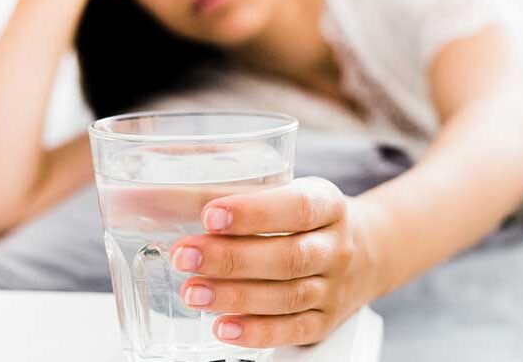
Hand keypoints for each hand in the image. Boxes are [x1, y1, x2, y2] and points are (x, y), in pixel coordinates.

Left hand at [170, 177, 383, 347]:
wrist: (369, 251)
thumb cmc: (310, 218)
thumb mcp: (288, 191)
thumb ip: (232, 194)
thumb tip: (152, 196)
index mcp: (329, 204)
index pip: (297, 207)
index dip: (255, 212)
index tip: (211, 214)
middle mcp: (336, 246)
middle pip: (288, 256)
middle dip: (232, 257)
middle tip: (184, 255)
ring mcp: (333, 287)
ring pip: (287, 295)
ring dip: (236, 295)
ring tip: (193, 292)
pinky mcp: (325, 321)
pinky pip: (292, 329)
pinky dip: (256, 331)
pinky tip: (223, 326)